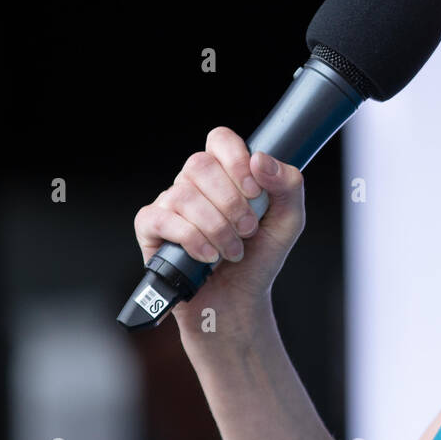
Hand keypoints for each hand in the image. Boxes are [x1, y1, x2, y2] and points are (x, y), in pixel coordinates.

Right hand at [133, 126, 305, 330]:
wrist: (239, 299)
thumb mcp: (289, 220)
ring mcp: (171, 203)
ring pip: (184, 195)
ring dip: (216, 228)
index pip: (220, 140)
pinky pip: (162, 219)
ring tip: (232, 251)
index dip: (236, 160)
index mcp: (226, 173)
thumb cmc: (260, 257)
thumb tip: (260, 160)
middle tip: (248, 230)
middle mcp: (195, 183)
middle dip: (230, 203)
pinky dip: (191, 239)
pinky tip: (208, 256)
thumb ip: (287, 184)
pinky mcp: (151, 228)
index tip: (254, 191)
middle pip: (199, 164)